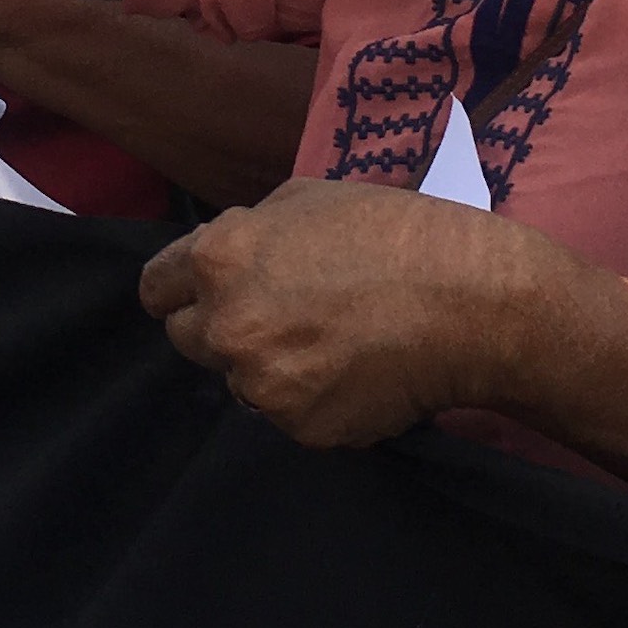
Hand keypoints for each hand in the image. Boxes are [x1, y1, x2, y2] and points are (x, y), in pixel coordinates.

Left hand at [136, 177, 540, 445]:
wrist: (470, 301)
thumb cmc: (396, 233)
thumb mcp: (308, 198)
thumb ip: (250, 232)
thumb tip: (225, 261)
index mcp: (220, 259)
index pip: (157, 289)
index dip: (181, 287)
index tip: (203, 292)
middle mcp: (227, 326)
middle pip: (188, 339)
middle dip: (222, 325)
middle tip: (281, 311)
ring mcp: (262, 385)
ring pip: (242, 380)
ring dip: (270, 364)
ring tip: (333, 337)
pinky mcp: (301, 429)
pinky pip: (289, 413)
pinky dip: (313, 397)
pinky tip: (357, 368)